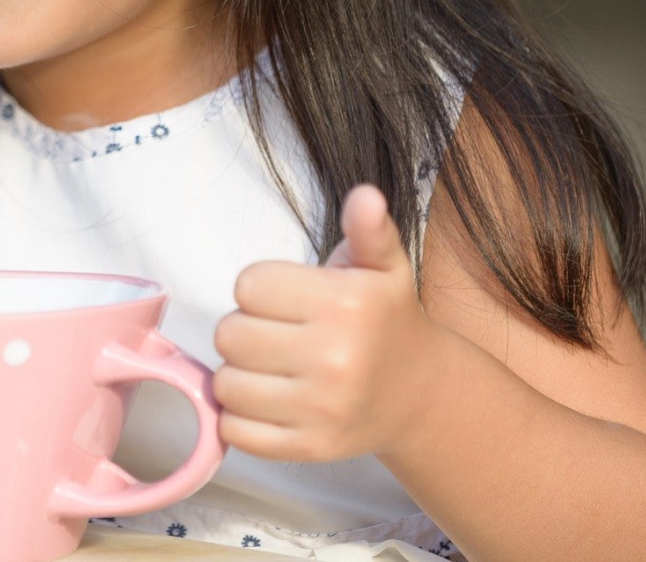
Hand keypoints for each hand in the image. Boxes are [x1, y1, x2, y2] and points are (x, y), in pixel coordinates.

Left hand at [211, 185, 445, 463]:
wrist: (419, 392)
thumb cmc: (385, 318)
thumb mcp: (383, 265)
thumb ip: (367, 228)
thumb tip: (364, 196)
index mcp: (346, 305)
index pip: (248, 285)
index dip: (261, 288)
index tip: (288, 298)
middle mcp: (335, 359)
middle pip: (229, 334)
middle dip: (246, 328)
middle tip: (278, 332)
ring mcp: (321, 410)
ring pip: (226, 384)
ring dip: (239, 373)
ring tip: (272, 366)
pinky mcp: (309, 448)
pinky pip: (236, 431)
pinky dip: (241, 417)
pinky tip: (270, 399)